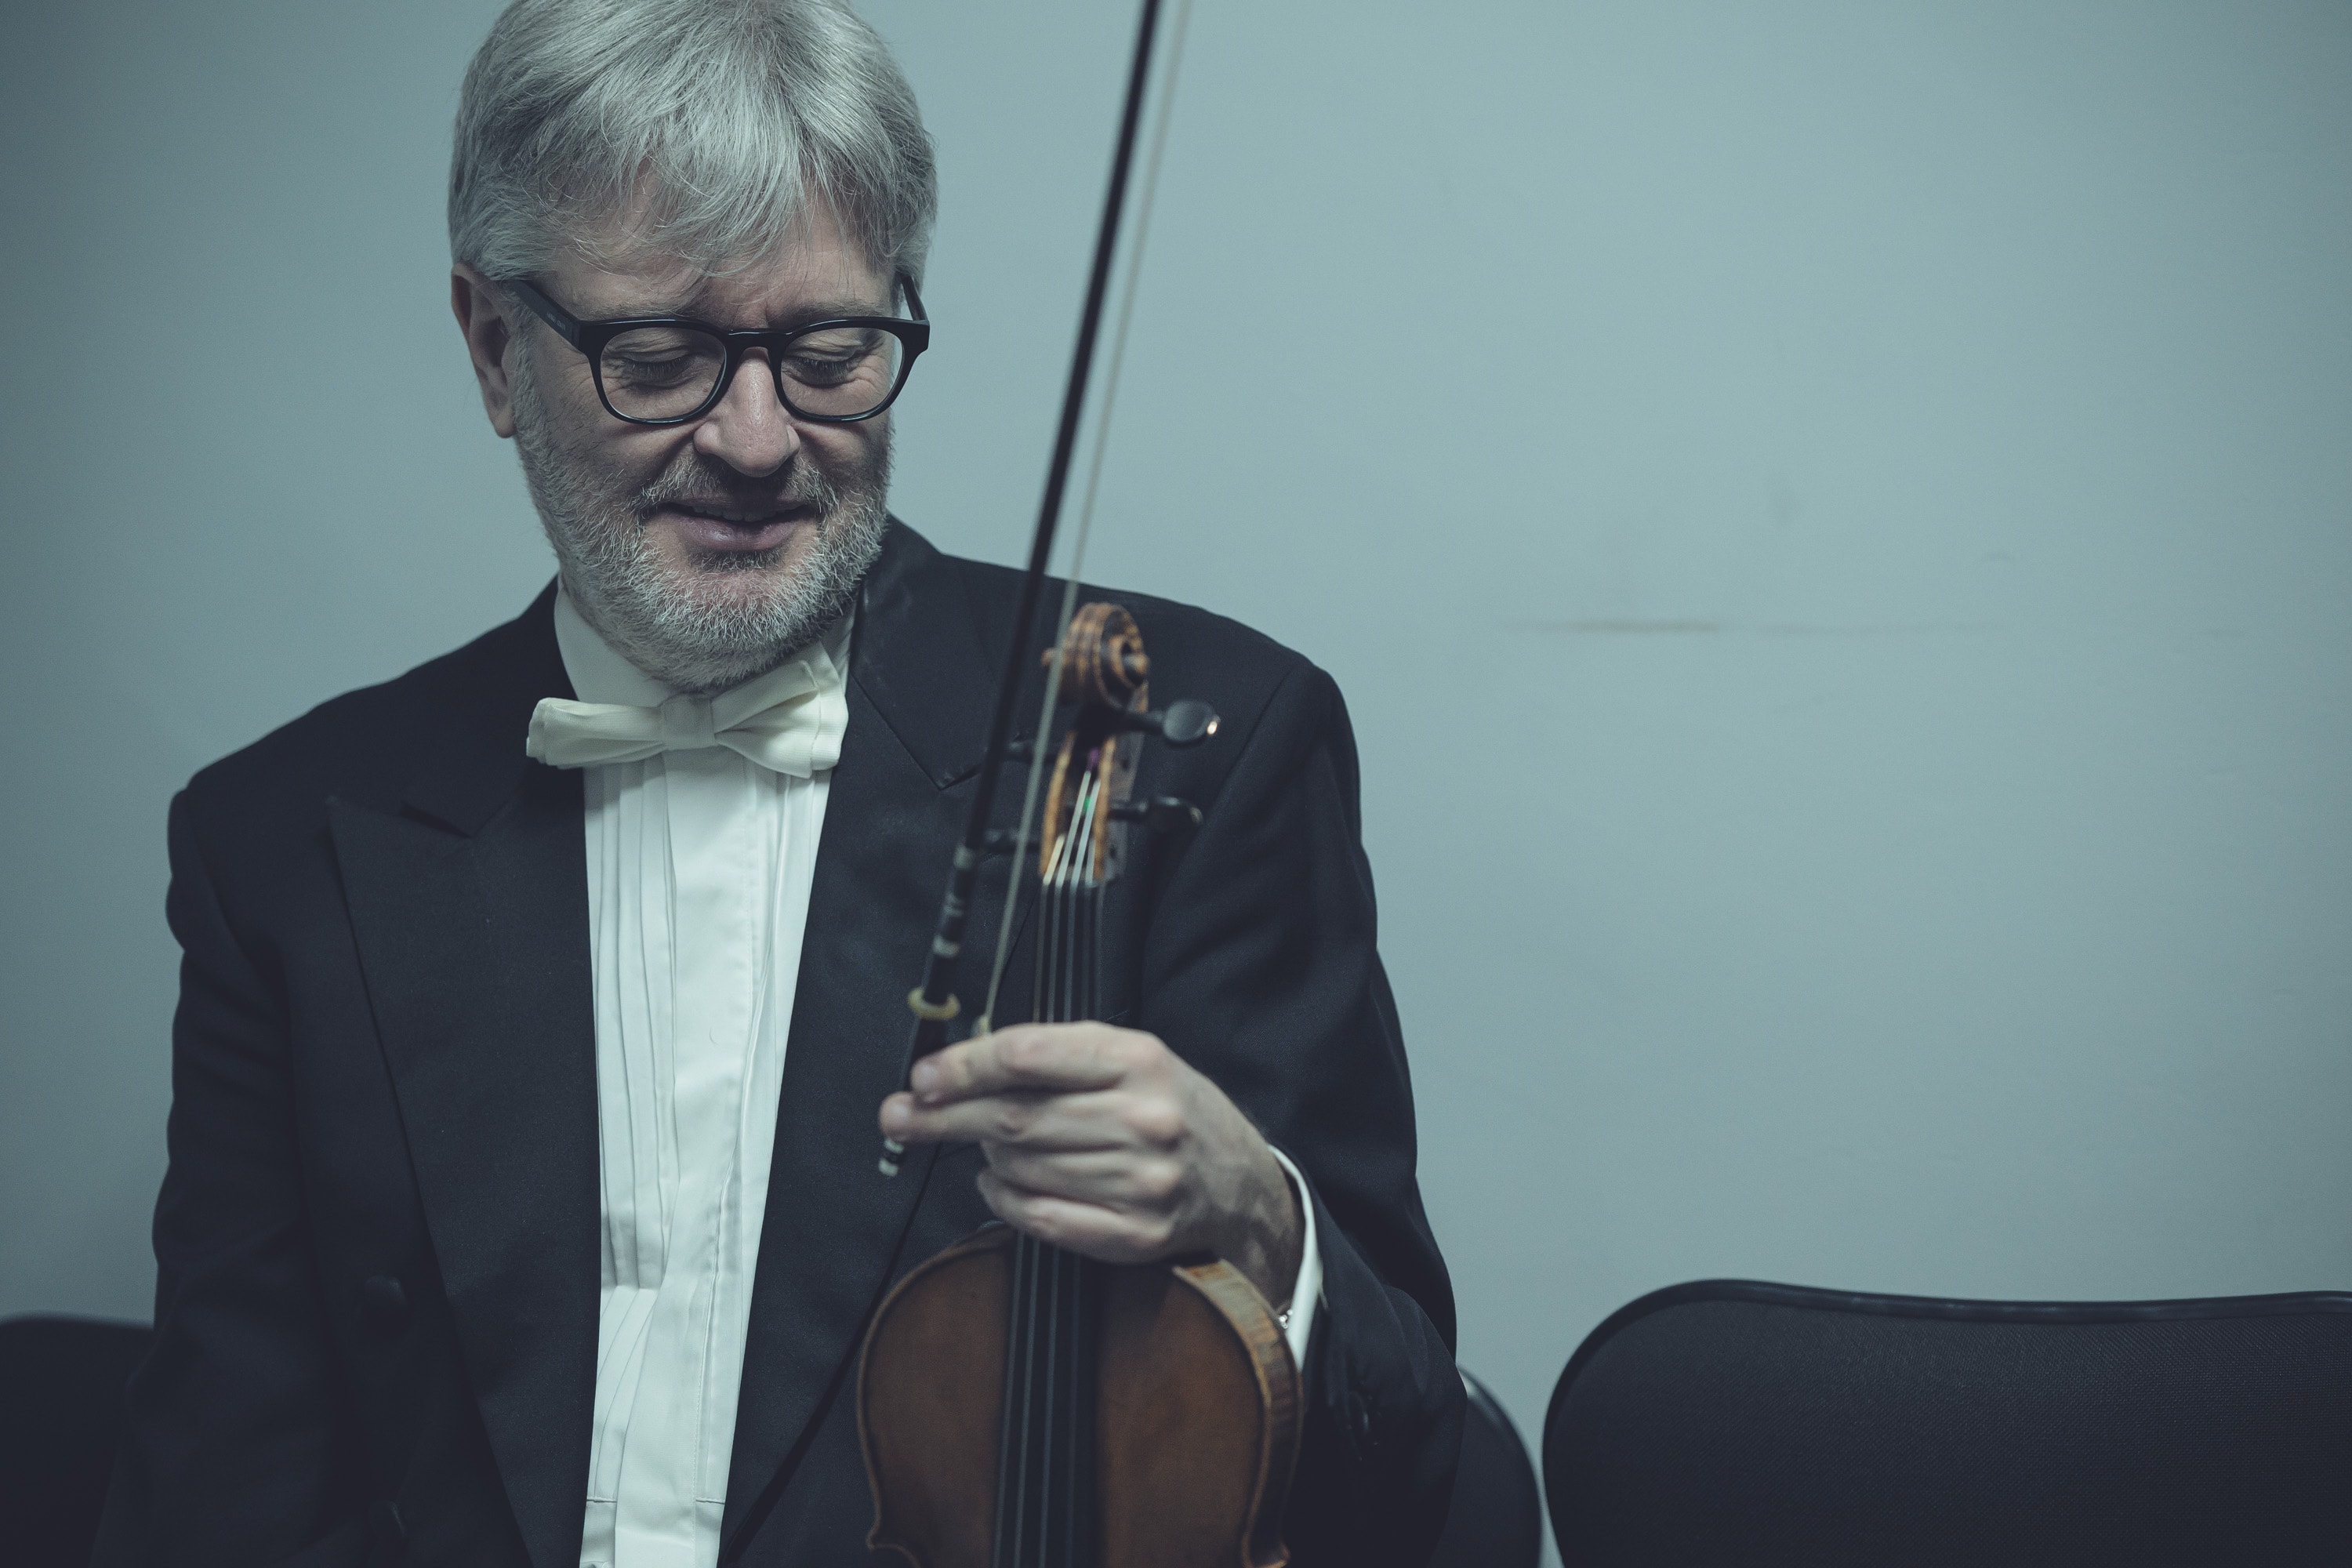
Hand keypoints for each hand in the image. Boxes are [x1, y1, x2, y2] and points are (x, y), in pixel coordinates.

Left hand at [878, 1022, 1303, 1308]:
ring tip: (980, 1148)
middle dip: (944, 1116)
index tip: (923, 1076)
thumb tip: (957, 1067)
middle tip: (898, 1115)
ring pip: (1021, 1168)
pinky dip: (1004, 1201)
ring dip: (983, 1159)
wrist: (1237, 1181)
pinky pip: (1041, 1219)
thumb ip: (1053, 1054)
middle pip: (1014, 1118)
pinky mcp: (1135, 1235)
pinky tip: (999, 1184)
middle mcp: (1144, 1120)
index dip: (964, 1066)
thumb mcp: (1128, 1056)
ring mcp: (1142, 1183)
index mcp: (1139, 1061)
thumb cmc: (1167, 1107)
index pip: (1028, 1056)